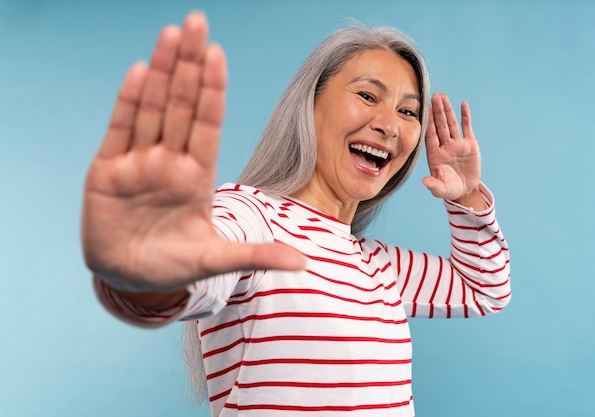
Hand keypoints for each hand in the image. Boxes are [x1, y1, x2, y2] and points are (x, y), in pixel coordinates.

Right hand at [81, 12, 304, 293]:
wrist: (131, 281)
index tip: (220, 56)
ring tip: (172, 35)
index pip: (208, 124)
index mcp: (197, 176)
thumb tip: (303, 264)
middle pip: (182, 105)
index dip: (213, 91)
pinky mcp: (107, 172)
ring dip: (161, 72)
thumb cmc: (175, 267)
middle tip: (198, 22)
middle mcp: (170, 161)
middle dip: (190, 66)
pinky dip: (128, 103)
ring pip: (151, 109)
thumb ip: (257, 256)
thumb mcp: (218, 260)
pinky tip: (139, 72)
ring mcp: (138, 163)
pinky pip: (119, 131)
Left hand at [422, 93, 482, 207]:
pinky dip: (465, 116)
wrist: (465, 190)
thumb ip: (433, 185)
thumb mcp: (440, 189)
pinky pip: (466, 127)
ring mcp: (457, 144)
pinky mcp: (470, 144)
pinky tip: (463, 104)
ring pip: (451, 124)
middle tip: (434, 96)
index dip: (429, 123)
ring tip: (443, 96)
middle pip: (440, 125)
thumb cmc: (449, 190)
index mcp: (435, 154)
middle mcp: (444, 146)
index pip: (430, 135)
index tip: (426, 110)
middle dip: (437, 111)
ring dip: (447, 110)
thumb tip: (424, 182)